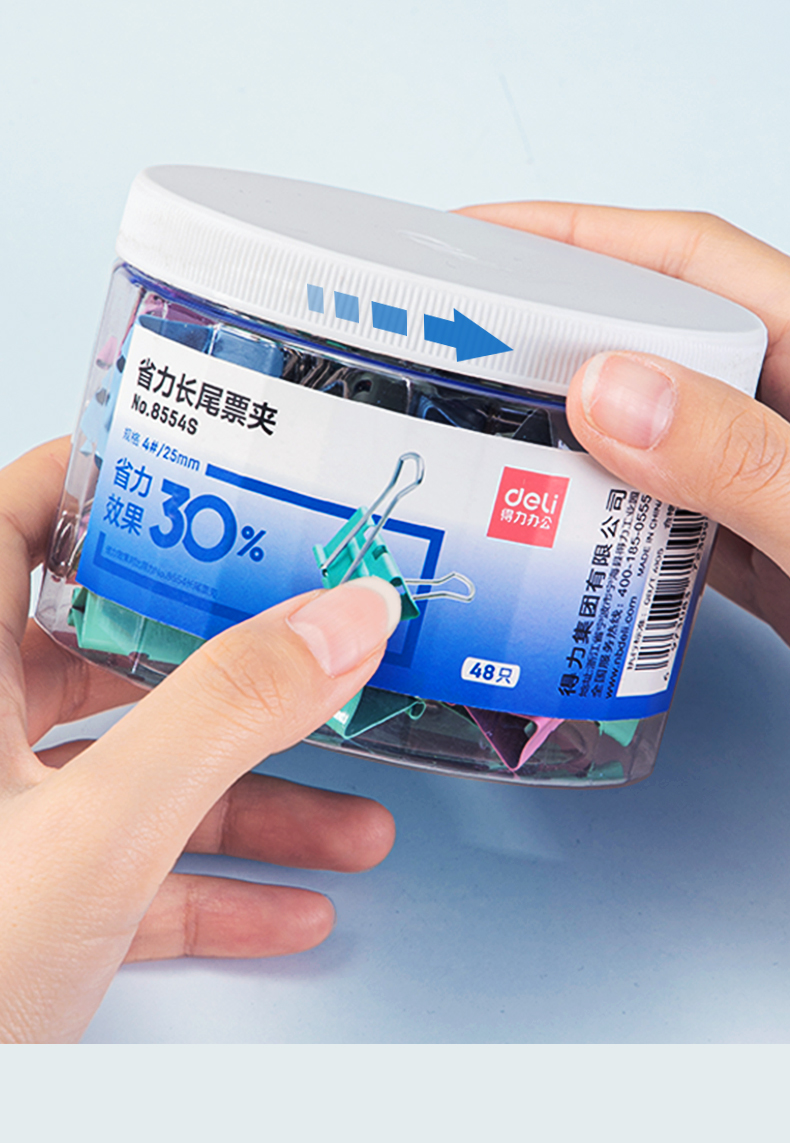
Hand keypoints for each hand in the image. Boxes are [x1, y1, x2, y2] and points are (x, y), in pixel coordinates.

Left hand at [0, 437, 399, 1042]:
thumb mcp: (96, 831)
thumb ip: (223, 714)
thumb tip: (340, 620)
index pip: (16, 516)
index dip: (108, 483)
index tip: (207, 478)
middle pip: (106, 650)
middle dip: (229, 663)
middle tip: (308, 633)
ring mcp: (0, 819)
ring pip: (135, 770)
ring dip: (250, 796)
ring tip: (350, 817)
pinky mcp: (25, 901)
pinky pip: (130, 867)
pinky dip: (212, 883)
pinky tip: (290, 908)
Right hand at [461, 201, 789, 646]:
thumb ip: (745, 457)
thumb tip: (610, 387)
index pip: (690, 261)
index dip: (577, 234)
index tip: (474, 240)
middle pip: (660, 341)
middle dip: (554, 331)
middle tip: (447, 345)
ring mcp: (787, 486)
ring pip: (659, 437)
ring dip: (573, 437)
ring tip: (476, 434)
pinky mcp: (779, 560)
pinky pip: (674, 526)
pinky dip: (612, 528)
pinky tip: (559, 535)